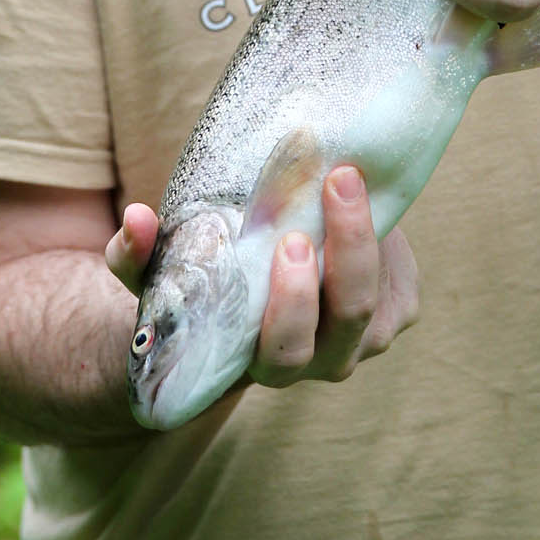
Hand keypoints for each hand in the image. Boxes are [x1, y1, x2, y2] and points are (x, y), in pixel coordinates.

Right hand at [105, 167, 418, 395]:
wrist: (256, 294)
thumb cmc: (203, 283)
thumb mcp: (166, 270)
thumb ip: (139, 251)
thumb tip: (136, 219)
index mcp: (259, 361)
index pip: (284, 352)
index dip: (293, 303)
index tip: (290, 240)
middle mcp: (317, 363)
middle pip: (347, 322)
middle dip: (347, 253)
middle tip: (335, 185)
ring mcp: (362, 343)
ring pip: (380, 303)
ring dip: (372, 237)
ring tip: (350, 176)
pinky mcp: (395, 314)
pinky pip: (403, 284)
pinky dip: (391, 244)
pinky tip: (368, 202)